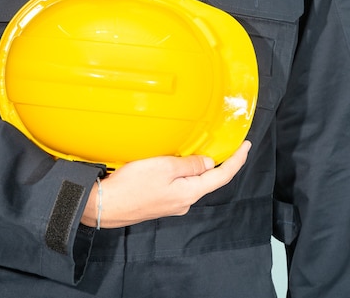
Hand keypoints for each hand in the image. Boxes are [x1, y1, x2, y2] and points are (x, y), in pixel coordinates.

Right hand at [81, 140, 251, 227]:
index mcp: (189, 193)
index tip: (246, 146)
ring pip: (190, 182)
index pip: (222, 176)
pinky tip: (171, 164)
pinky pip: (176, 185)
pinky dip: (180, 173)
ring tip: (192, 150)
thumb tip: (208, 163)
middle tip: (221, 143)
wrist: (103, 206)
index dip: (237, 160)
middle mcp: (184, 202)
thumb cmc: (131, 186)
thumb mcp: (164, 167)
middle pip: (207, 180)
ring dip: (195, 167)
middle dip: (216, 163)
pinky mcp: (158, 203)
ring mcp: (171, 204)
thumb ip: (190, 164)